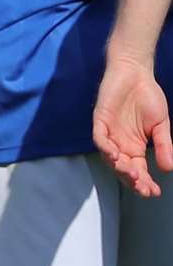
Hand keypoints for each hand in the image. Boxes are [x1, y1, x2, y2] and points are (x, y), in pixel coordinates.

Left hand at [94, 53, 172, 196]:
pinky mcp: (100, 119)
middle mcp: (120, 143)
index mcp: (135, 147)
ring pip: (110, 156)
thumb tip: (168, 168)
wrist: (137, 73)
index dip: (144, 182)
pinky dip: (106, 148)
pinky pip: (99, 138)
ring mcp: (109, 132)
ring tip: (132, 174)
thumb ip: (164, 145)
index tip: (154, 192)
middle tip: (143, 188)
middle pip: (122, 168)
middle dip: (132, 180)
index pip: (138, 170)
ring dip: (119, 167)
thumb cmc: (148, 98)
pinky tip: (116, 156)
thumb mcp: (161, 125)